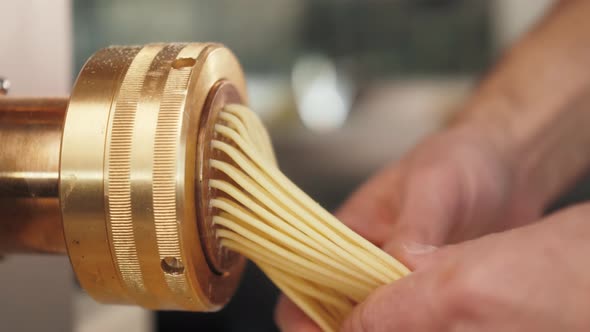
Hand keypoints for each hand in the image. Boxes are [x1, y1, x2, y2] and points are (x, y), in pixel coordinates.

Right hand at [275, 126, 542, 331]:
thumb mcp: (434, 187)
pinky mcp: (433, 290)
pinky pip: (415, 318)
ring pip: (376, 316)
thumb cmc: (462, 160)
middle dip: (345, 327)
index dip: (304, 307)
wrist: (512, 164)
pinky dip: (417, 326)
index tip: (317, 331)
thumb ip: (413, 230)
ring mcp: (400, 276)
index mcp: (350, 228)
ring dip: (382, 327)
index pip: (308, 274)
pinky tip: (437, 327)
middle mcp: (368, 256)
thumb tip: (399, 274)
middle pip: (336, 304)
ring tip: (412, 327)